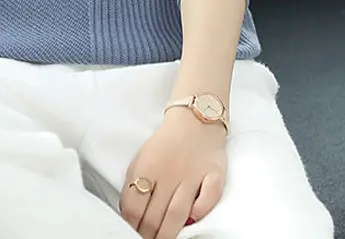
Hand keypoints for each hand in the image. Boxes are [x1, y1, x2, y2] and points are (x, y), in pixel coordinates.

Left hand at [118, 107, 227, 238]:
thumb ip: (136, 182)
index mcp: (147, 167)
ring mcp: (192, 174)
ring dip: (169, 232)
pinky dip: (201, 211)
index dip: (131, 224)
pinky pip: (209, 198)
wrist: (195, 116)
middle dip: (148, 234)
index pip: (133, 205)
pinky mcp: (214, 174)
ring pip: (177, 213)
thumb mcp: (142, 157)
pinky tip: (193, 219)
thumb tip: (130, 212)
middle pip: (154, 214)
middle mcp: (168, 172)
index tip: (132, 232)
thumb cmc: (166, 142)